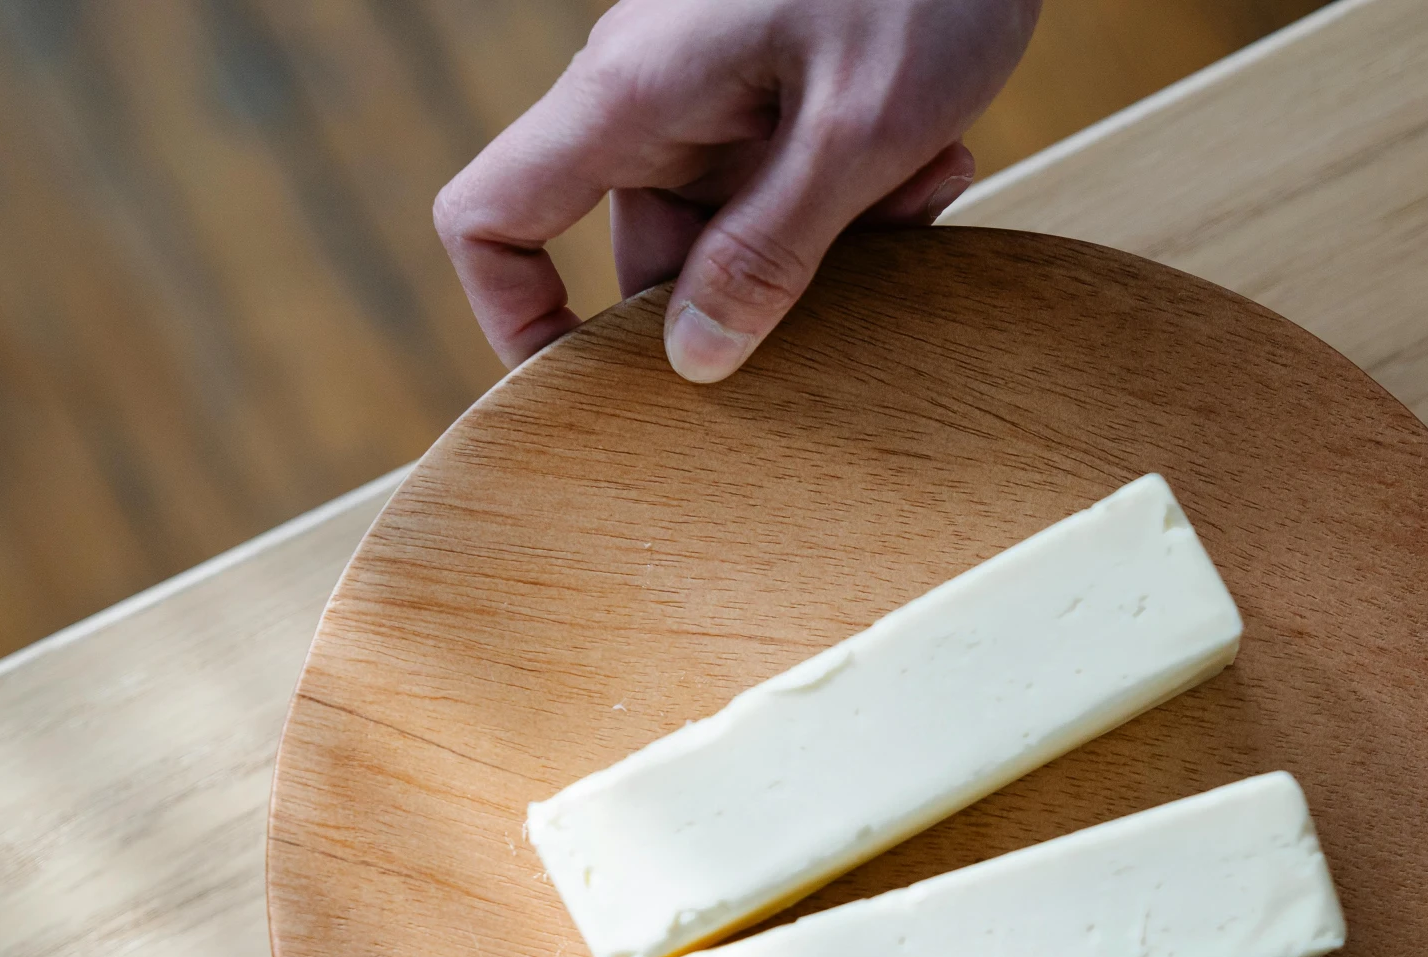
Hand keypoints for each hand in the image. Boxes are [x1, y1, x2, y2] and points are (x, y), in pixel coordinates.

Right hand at [435, 0, 1037, 380]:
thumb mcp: (858, 132)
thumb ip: (770, 253)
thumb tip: (693, 362)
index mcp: (630, 95)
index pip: (490, 217)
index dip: (515, 318)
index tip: (584, 394)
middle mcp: (653, 96)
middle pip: (646, 250)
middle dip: (752, 292)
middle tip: (860, 285)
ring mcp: (716, 93)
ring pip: (739, 228)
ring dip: (836, 243)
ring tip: (922, 183)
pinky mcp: (778, 91)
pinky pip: (794, 184)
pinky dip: (866, 196)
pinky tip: (937, 161)